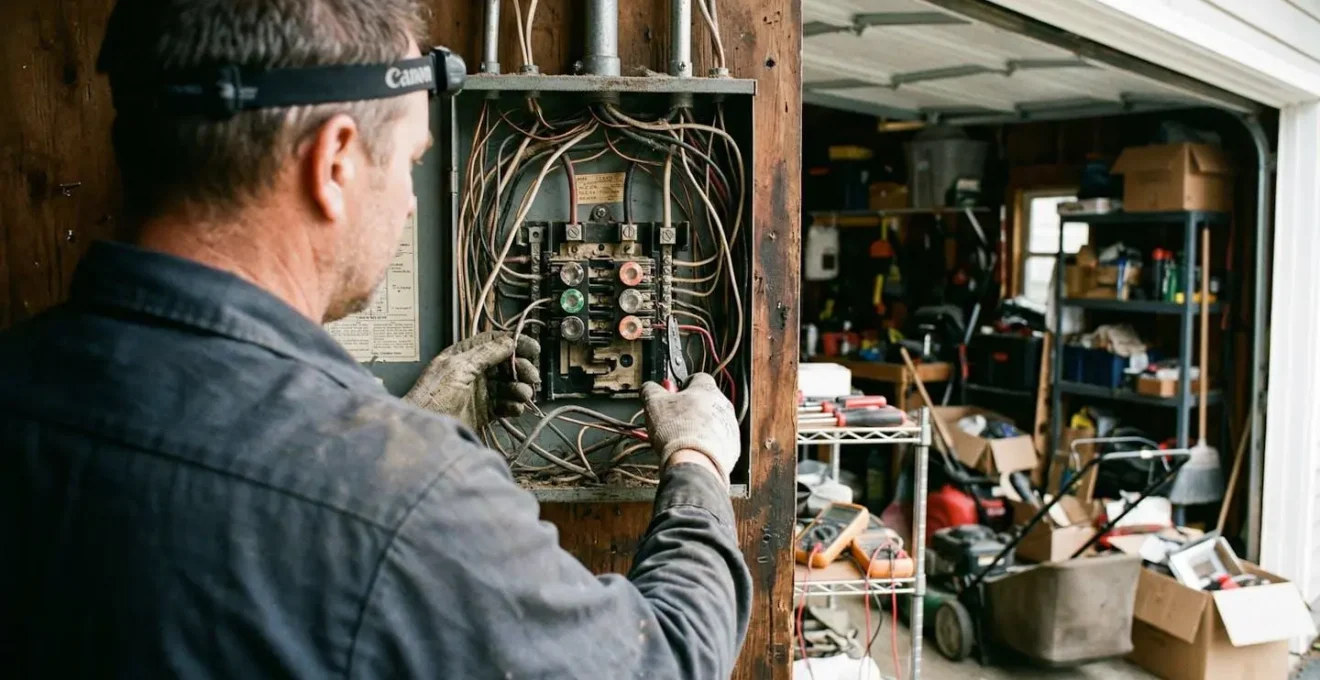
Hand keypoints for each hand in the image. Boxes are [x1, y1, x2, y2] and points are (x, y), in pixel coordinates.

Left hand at [404, 331, 539, 429]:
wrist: (426, 428)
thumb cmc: (432, 396)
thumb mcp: (458, 367)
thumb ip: (485, 353)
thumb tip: (508, 342)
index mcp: (465, 355)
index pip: (495, 343)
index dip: (515, 343)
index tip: (533, 348)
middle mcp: (474, 372)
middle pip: (506, 364)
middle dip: (521, 368)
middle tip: (531, 376)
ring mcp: (480, 392)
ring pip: (508, 385)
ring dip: (520, 388)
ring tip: (523, 393)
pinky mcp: (484, 411)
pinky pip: (505, 405)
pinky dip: (514, 405)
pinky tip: (515, 407)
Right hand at [640, 373, 740, 482]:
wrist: (694, 463)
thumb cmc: (678, 433)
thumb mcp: (653, 403)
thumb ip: (651, 389)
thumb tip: (649, 387)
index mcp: (706, 389)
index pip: (697, 377)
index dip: (682, 386)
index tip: (672, 395)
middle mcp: (722, 405)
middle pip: (704, 401)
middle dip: (688, 408)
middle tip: (672, 418)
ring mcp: (729, 426)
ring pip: (711, 421)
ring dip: (697, 426)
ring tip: (679, 437)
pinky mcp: (730, 446)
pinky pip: (717, 440)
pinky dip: (705, 443)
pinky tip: (691, 448)